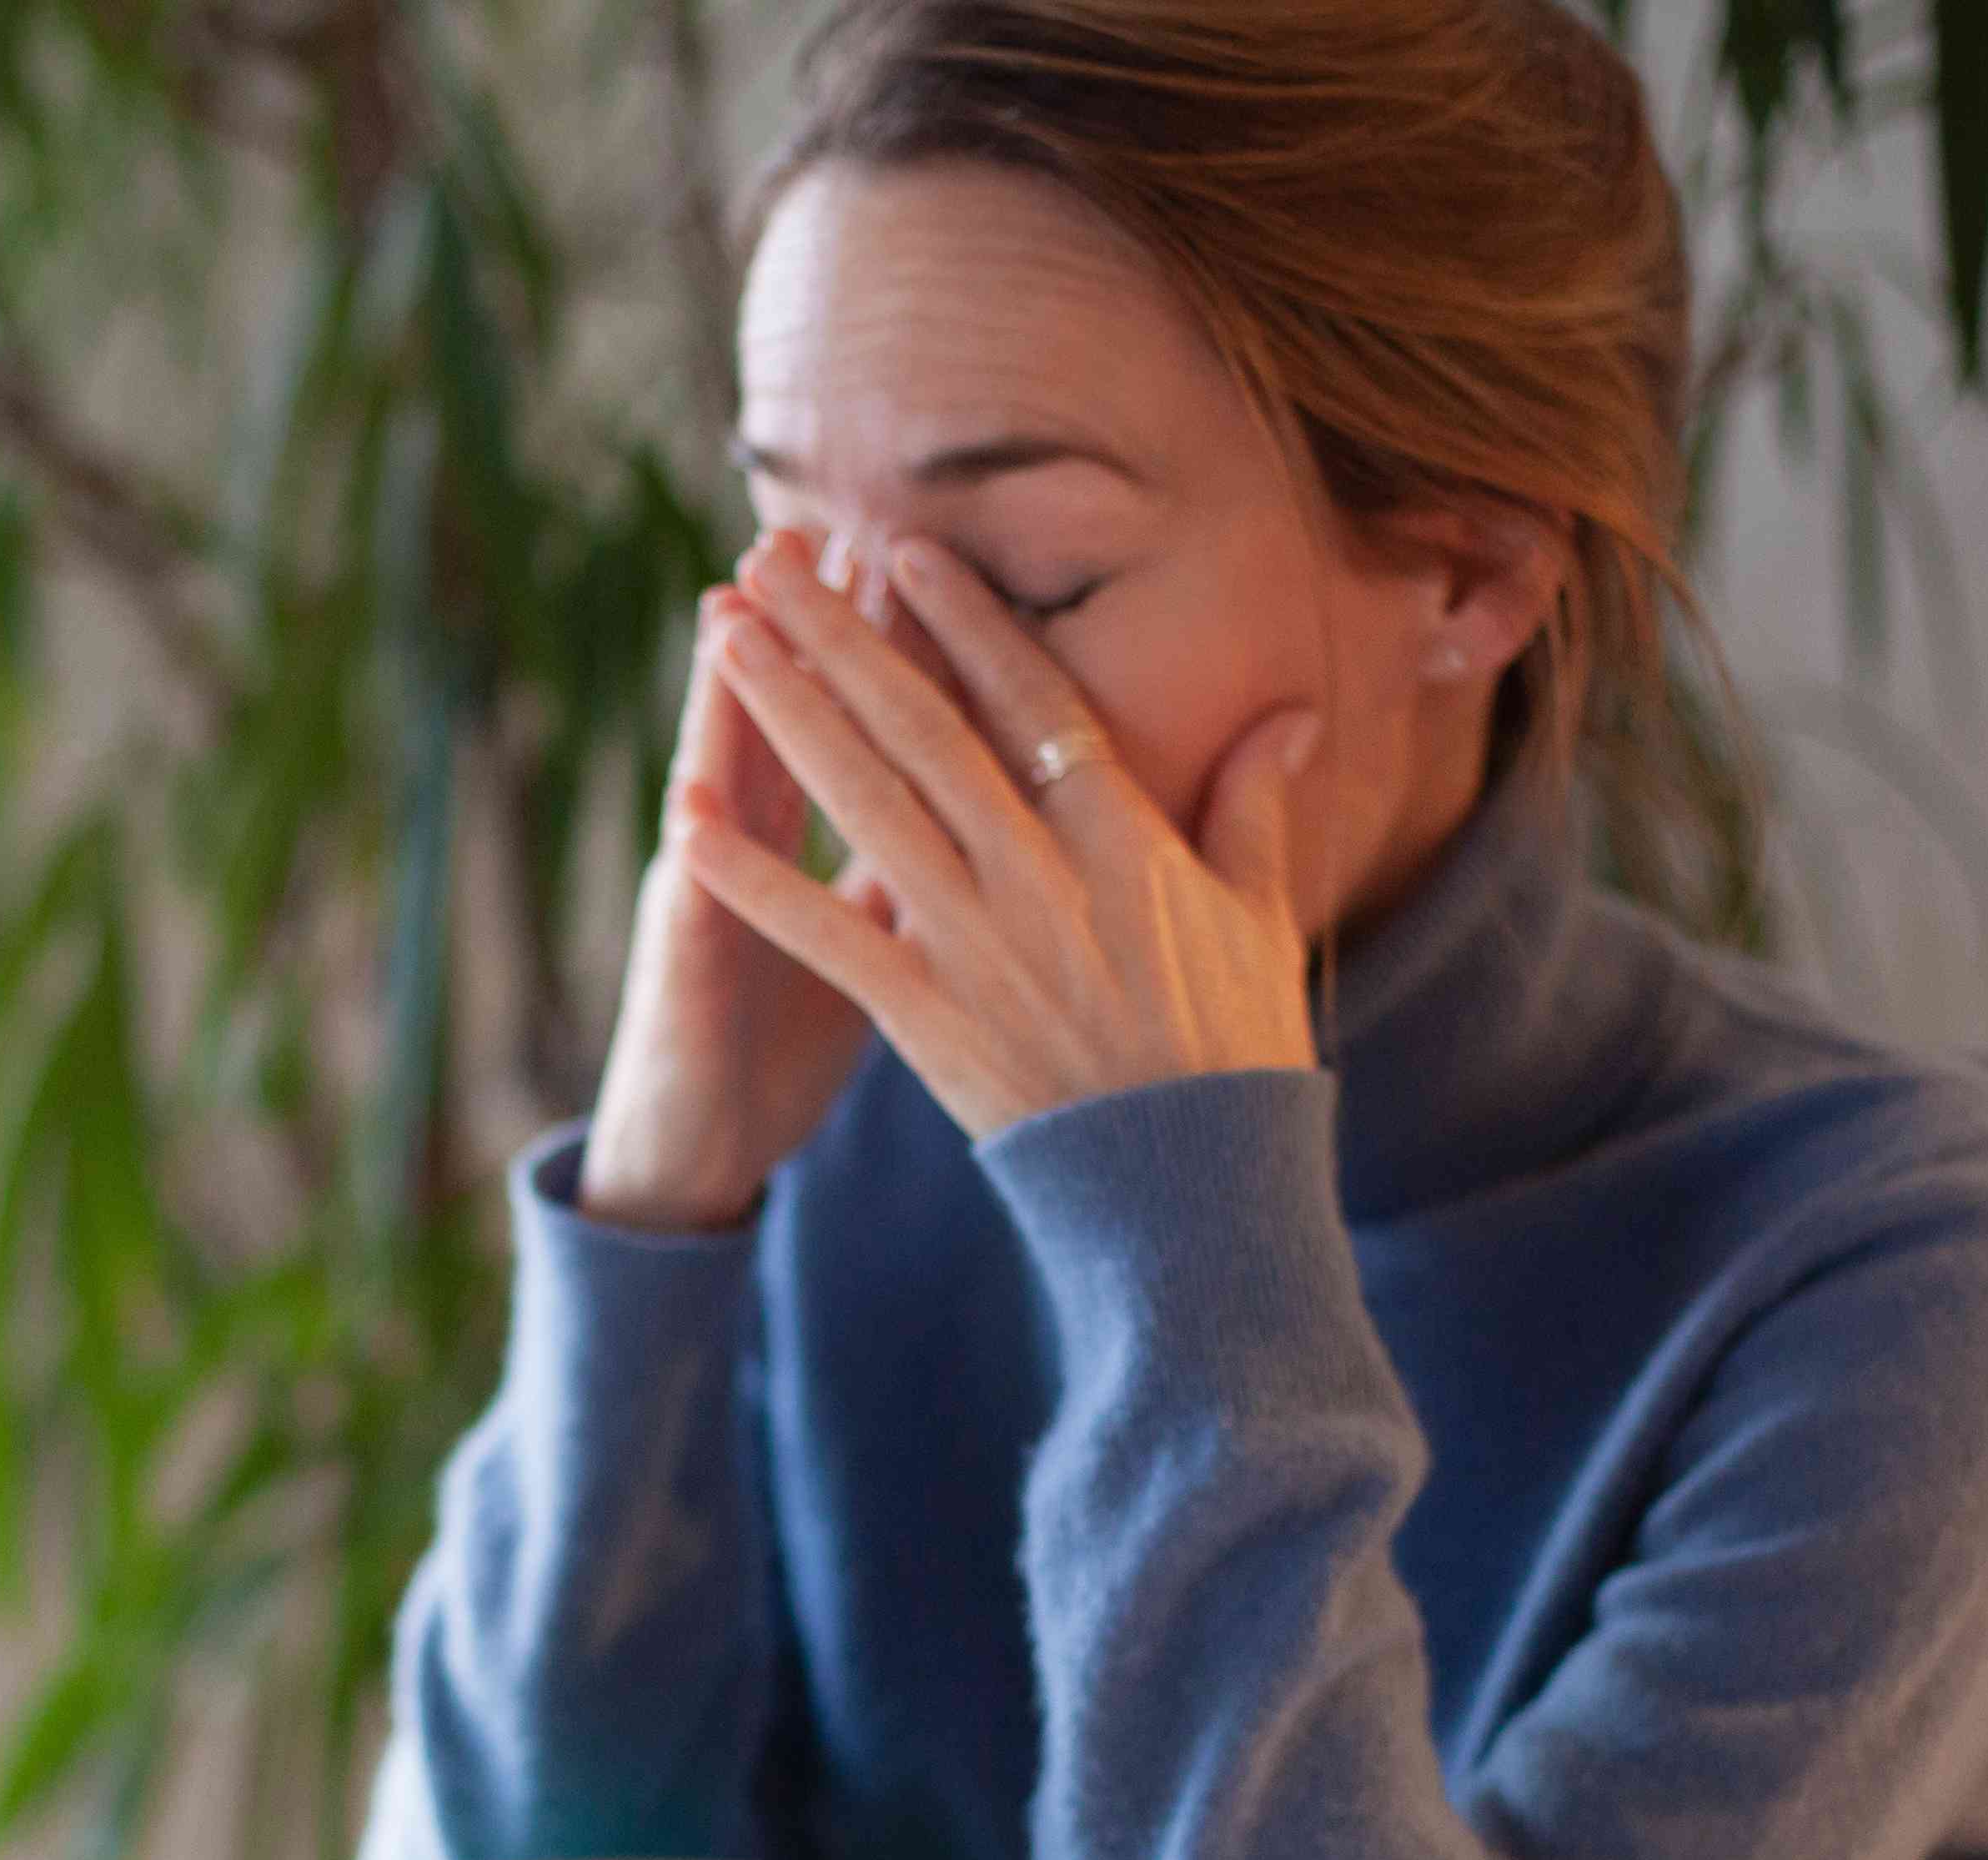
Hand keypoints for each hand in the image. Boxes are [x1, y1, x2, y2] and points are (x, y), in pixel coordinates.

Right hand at [578, 577, 879, 1231]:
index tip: (911, 552)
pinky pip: (691, 922)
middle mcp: (749, 854)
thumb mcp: (867, 941)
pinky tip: (684, 807)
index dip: (881, 644)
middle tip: (822, 530)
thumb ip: (913, 861)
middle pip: (783, 724)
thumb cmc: (778, 1040)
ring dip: (719, 707)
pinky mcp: (684, 983)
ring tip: (727, 614)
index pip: (856, 724)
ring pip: (716, 790)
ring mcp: (708, 909)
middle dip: (803, 633)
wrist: (698, 1146)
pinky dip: (693, 867)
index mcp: (807, 841)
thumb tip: (985, 794)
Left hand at [674, 531, 1321, 1142]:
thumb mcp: (1259, 912)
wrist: (1192, 1183)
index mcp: (1120, 838)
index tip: (904, 548)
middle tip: (769, 562)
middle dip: (840, 638)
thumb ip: (1257, 803)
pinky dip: (753, 880)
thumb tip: (1298, 710)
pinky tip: (689, 822)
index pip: (1030, 699)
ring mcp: (979, 944)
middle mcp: (1041, 874)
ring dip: (785, 715)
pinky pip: (823, 936)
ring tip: (724, 637)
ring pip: (865, 804)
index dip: (964, 620)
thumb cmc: (1232, 1046)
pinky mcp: (927, 1018)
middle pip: (923, 729)